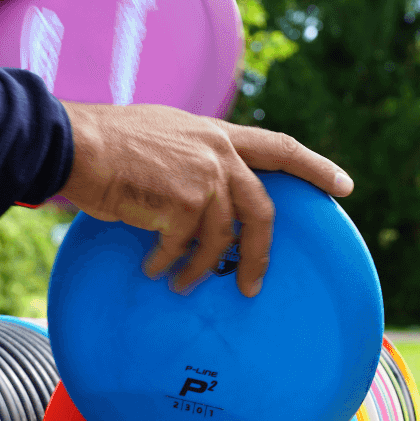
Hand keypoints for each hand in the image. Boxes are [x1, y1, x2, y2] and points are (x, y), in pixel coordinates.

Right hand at [59, 102, 353, 297]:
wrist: (74, 143)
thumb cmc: (106, 142)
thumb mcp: (163, 135)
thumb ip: (192, 155)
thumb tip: (199, 191)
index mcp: (217, 135)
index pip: (280, 148)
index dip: (316, 168)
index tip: (345, 187)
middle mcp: (218, 153)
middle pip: (262, 212)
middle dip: (260, 255)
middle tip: (252, 285)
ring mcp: (204, 177)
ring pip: (221, 239)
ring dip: (199, 269)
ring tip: (181, 284)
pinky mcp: (183, 202)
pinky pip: (183, 249)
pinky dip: (167, 265)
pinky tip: (152, 271)